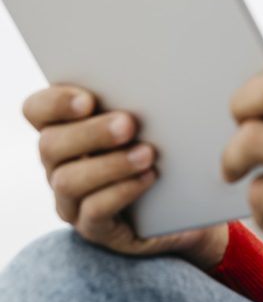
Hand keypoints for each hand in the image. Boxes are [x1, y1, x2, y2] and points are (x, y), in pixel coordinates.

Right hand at [23, 85, 227, 269]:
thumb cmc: (166, 147)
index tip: (88, 100)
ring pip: (69, 181)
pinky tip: (149, 178)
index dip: (54, 103)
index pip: (36, 110)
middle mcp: (60, 163)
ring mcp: (72, 199)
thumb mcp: (153, 118)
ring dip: (110, 164)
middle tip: (129, 123)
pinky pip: (94, 213)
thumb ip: (140, 97)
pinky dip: (122, 192)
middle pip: (50, 145)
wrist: (186, 203)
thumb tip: (157, 73)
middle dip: (91, 132)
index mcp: (67, 128)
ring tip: (147, 154)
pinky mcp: (94, 228)